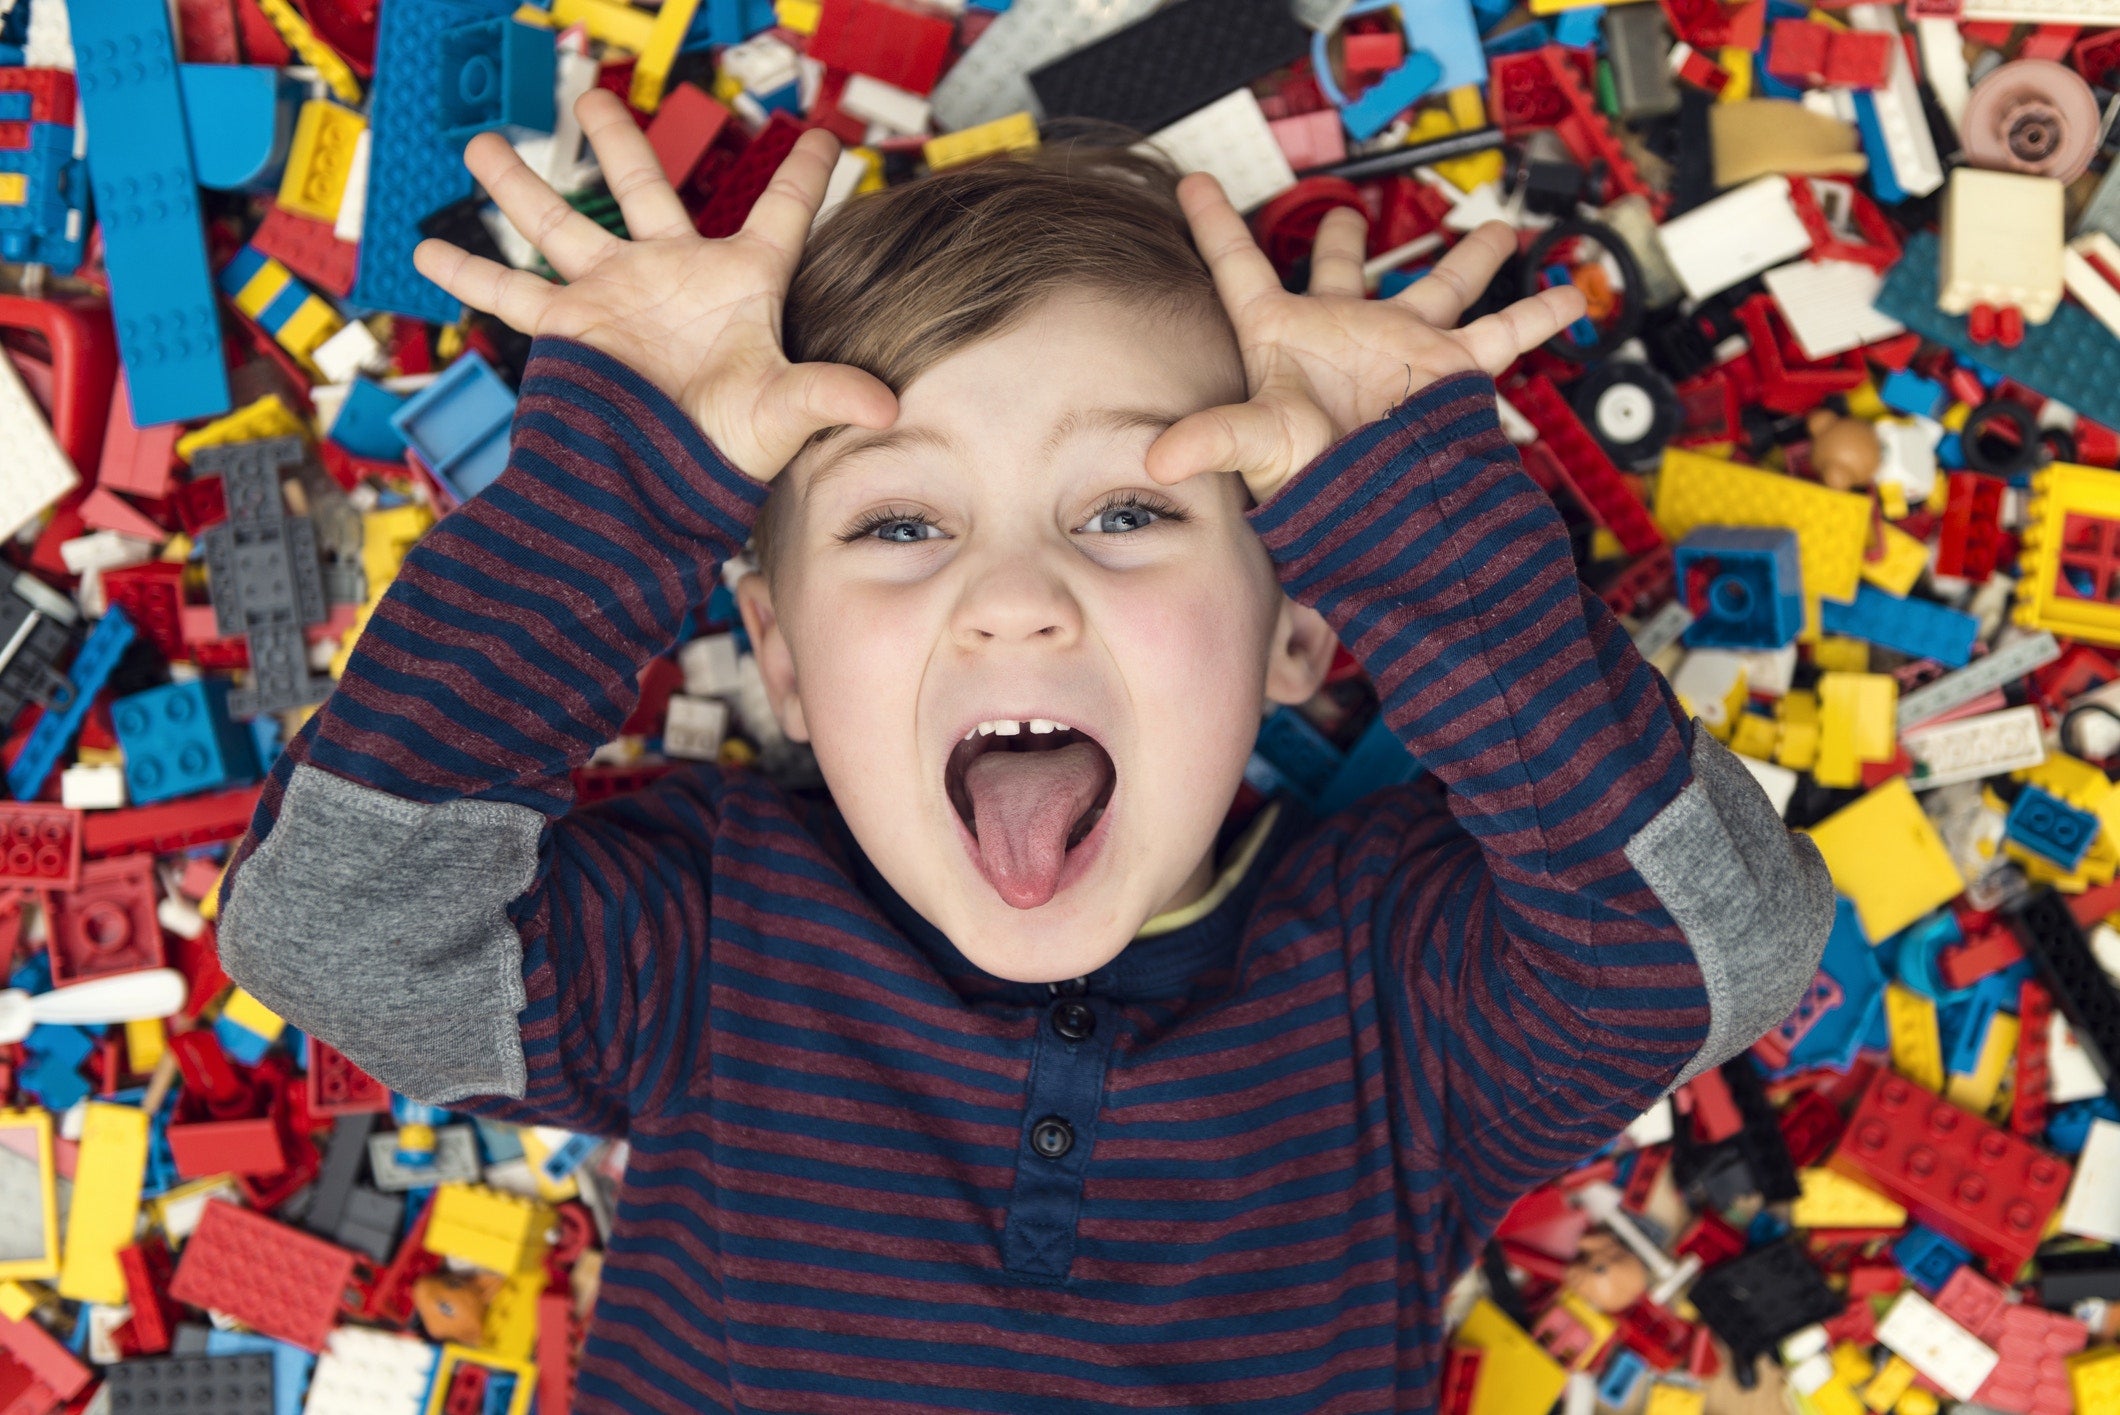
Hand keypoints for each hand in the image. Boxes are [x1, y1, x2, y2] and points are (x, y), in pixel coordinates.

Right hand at [413, 91, 897, 482]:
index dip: (806, 174)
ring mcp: (615, 297)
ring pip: (561, 224)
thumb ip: (830, 394)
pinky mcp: (570, 330)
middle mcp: (673, 277)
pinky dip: (469, 273)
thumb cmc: (728, 458)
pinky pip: (512, 294)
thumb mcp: (784, 416)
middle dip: (616, 144)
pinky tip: (426, 250)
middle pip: (644, 190)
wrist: (663, 500)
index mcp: (740, 283)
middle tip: (592, 101)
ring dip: (521, 185)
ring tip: (481, 144)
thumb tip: (889, 406)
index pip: (784, 214)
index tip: (824, 136)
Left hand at [1143, 175, 1586, 503]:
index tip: (1192, 183)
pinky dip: (1538, 316)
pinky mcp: (1448, 369)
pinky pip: (1500, 335)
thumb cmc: (1312, 486)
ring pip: (1437, 285)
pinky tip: (1572, 294)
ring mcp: (1398, 346)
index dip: (1215, 224)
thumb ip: (1211, 438)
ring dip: (1468, 259)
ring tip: (1496, 231)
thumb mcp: (1260, 446)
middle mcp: (1342, 331)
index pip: (1238, 266)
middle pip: (1341, 269)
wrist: (1374, 524)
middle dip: (1346, 237)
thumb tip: (1157, 457)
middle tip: (1350, 211)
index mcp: (1282, 334)